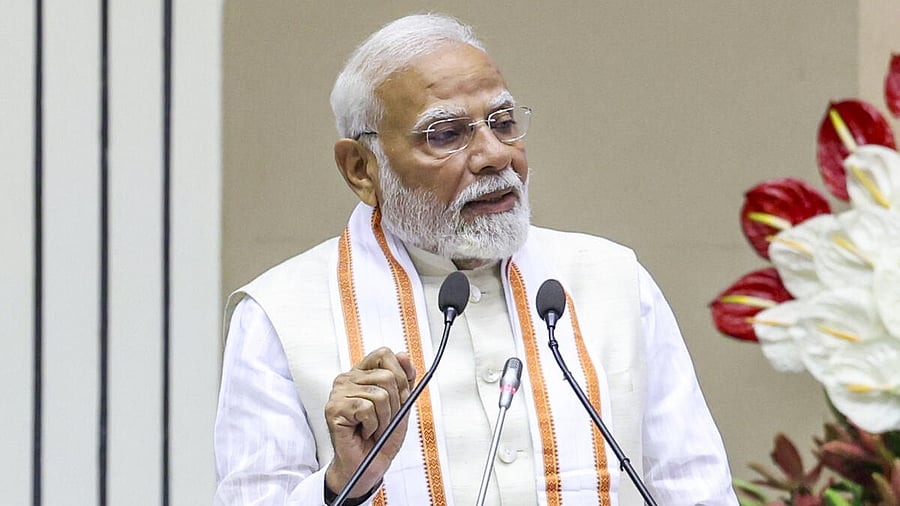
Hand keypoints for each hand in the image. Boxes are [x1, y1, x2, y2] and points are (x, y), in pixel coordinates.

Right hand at [324, 347, 416, 497]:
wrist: (369, 466)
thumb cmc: (381, 438)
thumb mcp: (401, 406)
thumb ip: (404, 381)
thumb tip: (404, 355)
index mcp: (363, 373)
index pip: (384, 354)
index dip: (400, 375)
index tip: (401, 396)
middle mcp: (348, 378)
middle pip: (387, 377)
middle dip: (396, 405)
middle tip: (386, 421)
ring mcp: (339, 392)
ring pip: (380, 395)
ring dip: (384, 420)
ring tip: (374, 429)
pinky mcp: (334, 408)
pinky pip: (366, 409)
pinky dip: (372, 426)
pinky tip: (364, 432)